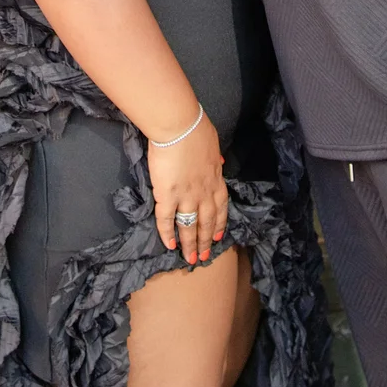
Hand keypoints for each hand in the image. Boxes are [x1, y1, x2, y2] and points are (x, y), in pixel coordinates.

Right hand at [147, 113, 227, 264]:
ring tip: (190, 259)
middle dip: (205, 240)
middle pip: (206, 222)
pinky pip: (166, 219)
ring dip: (190, 244)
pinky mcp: (167, 195)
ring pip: (189, 226)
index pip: (220, 207)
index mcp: (216, 179)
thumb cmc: (196, 130)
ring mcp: (186, 196)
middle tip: (204, 256)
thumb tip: (218, 162)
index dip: (219, 224)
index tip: (217, 236)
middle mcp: (204, 192)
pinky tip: (169, 245)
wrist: (179, 126)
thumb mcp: (213, 144)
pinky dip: (167, 234)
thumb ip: (215, 158)